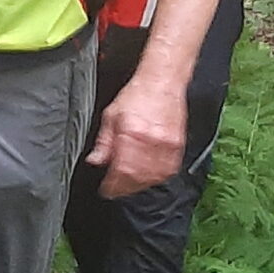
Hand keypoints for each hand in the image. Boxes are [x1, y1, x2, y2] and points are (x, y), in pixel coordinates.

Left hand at [87, 76, 186, 198]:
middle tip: (115, 190)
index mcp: (131, 133)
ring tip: (130, 185)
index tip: (106, 190)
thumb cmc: (137, 95)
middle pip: (137, 177)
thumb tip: (96, 160)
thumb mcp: (111, 115)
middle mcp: (151, 141)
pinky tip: (148, 177)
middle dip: (124, 188)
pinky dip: (157, 178)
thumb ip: (104, 141)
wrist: (162, 82)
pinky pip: (168, 171)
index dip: (113, 185)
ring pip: (154, 177)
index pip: (121, 170)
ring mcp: (167, 145)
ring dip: (140, 185)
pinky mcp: (178, 145)